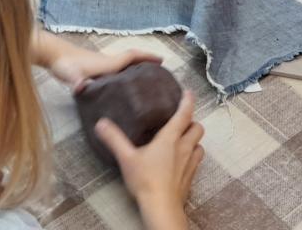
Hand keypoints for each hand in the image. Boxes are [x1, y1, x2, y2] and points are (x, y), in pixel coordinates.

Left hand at [49, 46, 160, 89]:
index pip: (132, 57)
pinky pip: (115, 70)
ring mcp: (101, 64)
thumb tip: (80, 88)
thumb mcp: (71, 74)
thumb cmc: (64, 63)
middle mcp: (107, 62)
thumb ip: (76, 81)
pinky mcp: (94, 68)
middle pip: (132, 61)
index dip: (147, 57)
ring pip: (123, 65)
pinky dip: (123, 74)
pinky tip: (121, 86)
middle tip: (160, 74)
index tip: (162, 60)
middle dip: (147, 65)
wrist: (52, 53)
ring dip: (136, 69)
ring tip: (146, 81)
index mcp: (108, 64)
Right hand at [95, 90, 203, 229]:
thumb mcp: (126, 157)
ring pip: (200, 145)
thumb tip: (101, 123)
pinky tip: (182, 161)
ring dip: (194, 140)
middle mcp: (184, 148)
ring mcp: (190, 163)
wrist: (161, 208)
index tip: (188, 92)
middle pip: (197, 128)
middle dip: (192, 122)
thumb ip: (114, 139)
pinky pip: (197, 162)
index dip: (187, 101)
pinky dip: (193, 156)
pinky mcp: (191, 178)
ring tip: (184, 139)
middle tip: (182, 120)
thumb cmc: (146, 180)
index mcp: (170, 139)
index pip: (183, 114)